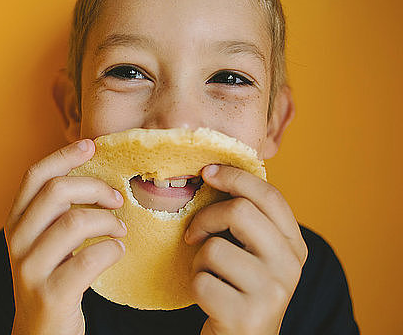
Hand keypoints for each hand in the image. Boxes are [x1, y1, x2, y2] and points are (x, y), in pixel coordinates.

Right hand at [4, 139, 126, 334]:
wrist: (40, 334)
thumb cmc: (51, 278)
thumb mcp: (45, 241)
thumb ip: (57, 212)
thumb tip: (91, 172)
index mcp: (16, 222)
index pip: (34, 176)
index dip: (63, 156)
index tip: (91, 145)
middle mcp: (17, 241)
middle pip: (57, 191)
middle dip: (95, 188)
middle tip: (117, 199)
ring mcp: (30, 268)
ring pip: (76, 222)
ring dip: (109, 222)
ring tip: (120, 230)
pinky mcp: (50, 293)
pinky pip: (91, 258)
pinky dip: (113, 250)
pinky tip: (117, 252)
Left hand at [184, 164, 306, 334]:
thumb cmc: (240, 291)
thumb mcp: (256, 256)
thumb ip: (250, 223)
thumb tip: (215, 172)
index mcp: (295, 246)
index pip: (269, 195)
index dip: (235, 176)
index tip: (207, 171)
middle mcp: (290, 267)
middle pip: (239, 212)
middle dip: (205, 218)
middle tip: (192, 234)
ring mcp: (271, 292)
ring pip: (214, 249)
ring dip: (198, 261)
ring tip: (208, 275)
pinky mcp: (246, 315)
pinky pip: (201, 281)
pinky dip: (194, 287)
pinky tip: (209, 298)